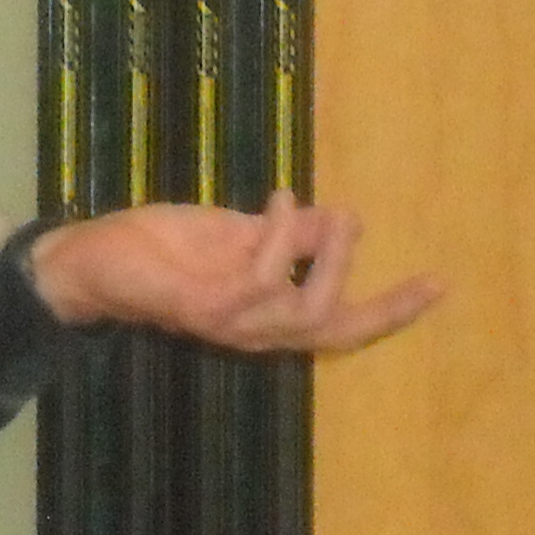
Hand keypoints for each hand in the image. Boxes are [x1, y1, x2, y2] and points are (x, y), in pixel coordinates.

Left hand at [27, 189, 441, 355]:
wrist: (95, 259)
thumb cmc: (164, 249)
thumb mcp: (239, 235)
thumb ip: (288, 234)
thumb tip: (340, 218)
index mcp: (269, 316)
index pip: (342, 324)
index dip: (393, 310)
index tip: (439, 283)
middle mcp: (256, 331)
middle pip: (334, 327)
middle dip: (367, 286)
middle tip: (357, 222)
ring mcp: (232, 324)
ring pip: (304, 305)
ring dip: (319, 248)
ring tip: (315, 206)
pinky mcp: (207, 308)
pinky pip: (262, 278)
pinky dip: (281, 236)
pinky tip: (278, 203)